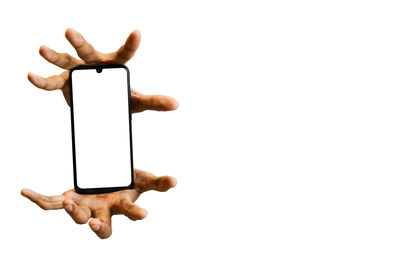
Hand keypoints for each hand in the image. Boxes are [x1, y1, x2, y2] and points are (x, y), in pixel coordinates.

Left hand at [21, 169, 176, 238]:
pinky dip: (38, 199)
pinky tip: (25, 191)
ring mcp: (85, 207)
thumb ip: (158, 183)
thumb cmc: (126, 183)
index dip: (136, 215)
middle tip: (97, 223)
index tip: (143, 214)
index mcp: (122, 206)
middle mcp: (103, 212)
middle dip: (99, 227)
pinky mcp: (69, 199)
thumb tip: (175, 181)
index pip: (131, 213)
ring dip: (72, 212)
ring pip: (77, 217)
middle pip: (101, 227)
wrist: (108, 181)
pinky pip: (51, 203)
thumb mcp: (142, 180)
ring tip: (68, 200)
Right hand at [27, 28, 177, 112]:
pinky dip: (42, 81)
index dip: (130, 44)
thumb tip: (176, 104)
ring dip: (53, 55)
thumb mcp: (137, 101)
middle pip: (86, 50)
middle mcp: (95, 63)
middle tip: (69, 31)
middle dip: (78, 41)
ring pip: (65, 61)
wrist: (102, 104)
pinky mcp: (65, 83)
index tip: (137, 33)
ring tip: (42, 49)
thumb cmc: (120, 96)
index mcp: (115, 64)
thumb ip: (154, 101)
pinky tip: (31, 76)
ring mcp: (78, 71)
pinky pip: (52, 82)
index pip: (125, 53)